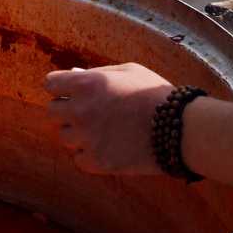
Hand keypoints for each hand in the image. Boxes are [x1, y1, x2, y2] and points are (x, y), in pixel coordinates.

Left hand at [42, 63, 173, 175]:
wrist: (181, 128)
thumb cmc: (155, 95)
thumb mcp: (127, 71)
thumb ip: (96, 73)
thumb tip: (73, 75)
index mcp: (86, 84)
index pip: (50, 84)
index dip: (60, 87)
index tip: (70, 92)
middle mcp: (81, 110)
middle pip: (52, 112)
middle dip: (67, 111)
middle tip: (87, 114)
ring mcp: (87, 138)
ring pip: (64, 137)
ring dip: (77, 134)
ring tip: (100, 132)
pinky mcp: (97, 162)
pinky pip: (78, 159)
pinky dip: (88, 155)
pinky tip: (106, 148)